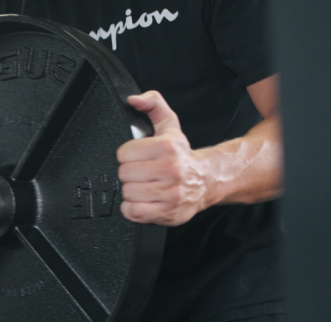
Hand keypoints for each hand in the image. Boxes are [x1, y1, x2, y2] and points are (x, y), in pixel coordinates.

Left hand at [117, 91, 209, 226]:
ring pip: (128, 192)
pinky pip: (133, 212)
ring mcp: (170, 193)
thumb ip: (153, 105)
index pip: (124, 153)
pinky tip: (143, 201)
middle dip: (130, 174)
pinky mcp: (167, 212)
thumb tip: (134, 99)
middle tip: (142, 174)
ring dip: (132, 191)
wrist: (207, 181)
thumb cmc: (182, 156)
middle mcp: (170, 169)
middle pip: (124, 174)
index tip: (137, 158)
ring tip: (145, 187)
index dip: (128, 156)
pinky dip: (133, 209)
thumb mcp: (169, 126)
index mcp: (167, 147)